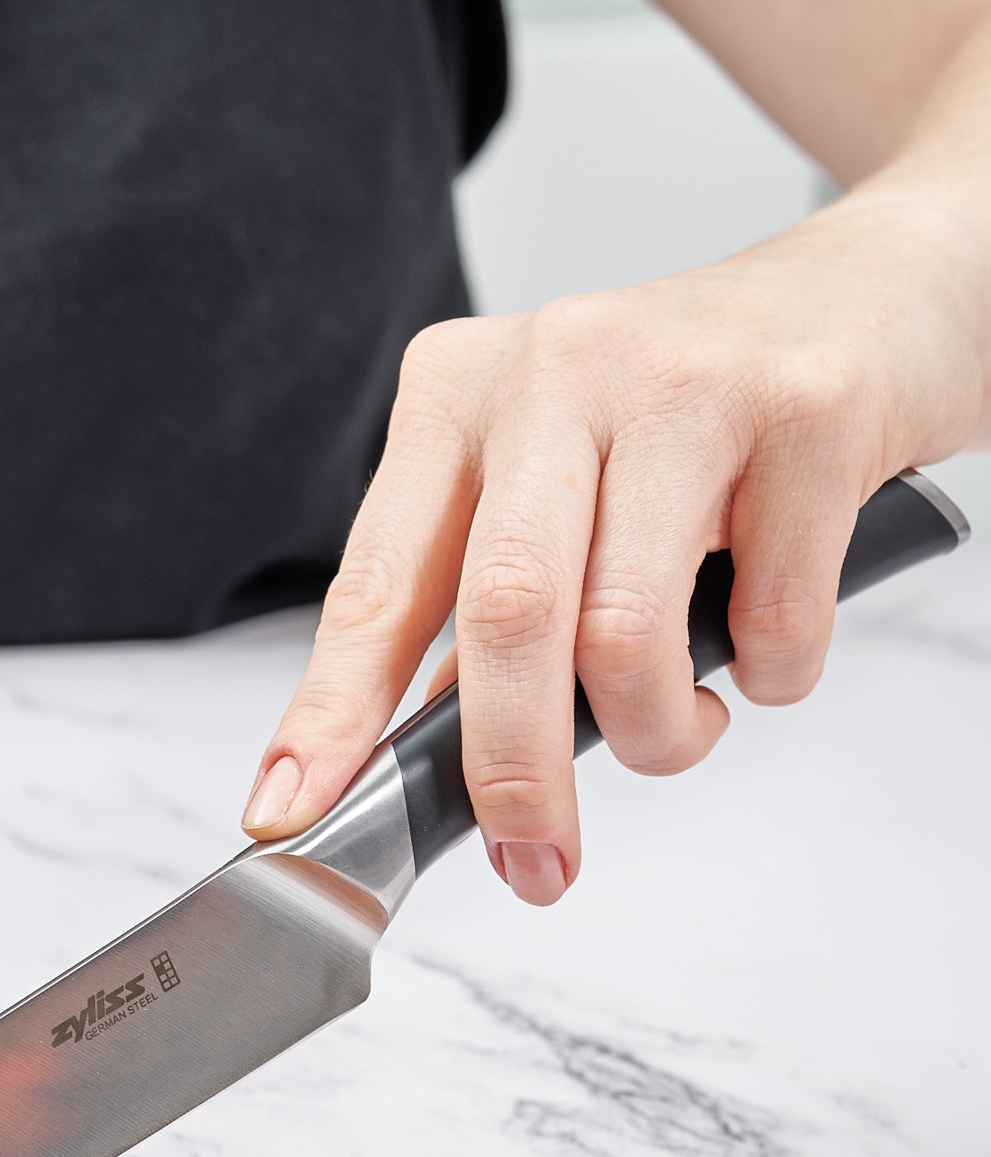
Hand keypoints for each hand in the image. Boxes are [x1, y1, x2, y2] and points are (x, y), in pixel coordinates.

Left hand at [241, 197, 988, 900]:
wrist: (873, 295)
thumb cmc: (684, 418)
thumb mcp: (549, 487)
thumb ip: (479, 613)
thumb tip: (419, 761)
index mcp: (456, 399)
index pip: (372, 585)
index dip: (328, 713)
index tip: (287, 810)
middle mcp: (552, 375)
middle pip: (503, 618)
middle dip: (510, 771)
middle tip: (533, 859)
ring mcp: (681, 382)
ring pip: (627, 633)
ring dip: (655, 733)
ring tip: (678, 724)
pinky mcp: (807, 414)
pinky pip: (772, 619)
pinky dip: (770, 678)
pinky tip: (766, 644)